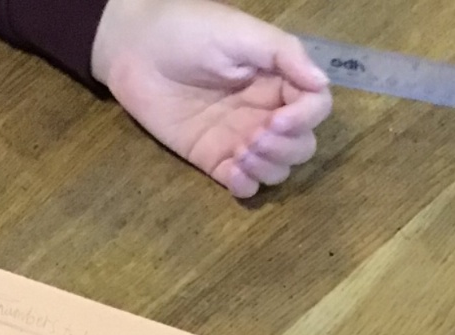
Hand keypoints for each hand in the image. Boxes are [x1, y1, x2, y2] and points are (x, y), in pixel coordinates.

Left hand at [91, 0, 331, 198]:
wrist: (132, 48)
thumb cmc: (185, 29)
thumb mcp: (239, 31)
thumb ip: (282, 53)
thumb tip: (322, 81)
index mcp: (276, 79)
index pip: (315, 107)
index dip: (305, 119)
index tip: (278, 119)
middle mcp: (265, 112)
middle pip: (301, 145)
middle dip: (285, 148)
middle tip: (253, 137)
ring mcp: (241, 139)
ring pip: (278, 169)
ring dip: (268, 167)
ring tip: (240, 152)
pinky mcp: (215, 160)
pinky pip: (245, 186)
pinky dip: (246, 185)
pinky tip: (232, 171)